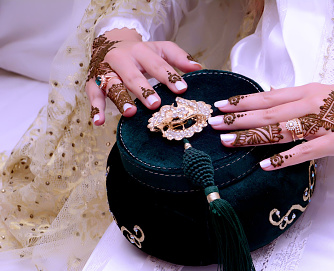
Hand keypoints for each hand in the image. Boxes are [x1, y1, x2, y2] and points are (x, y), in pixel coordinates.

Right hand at [86, 28, 201, 125]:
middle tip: (155, 104)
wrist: (109, 43)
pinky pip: (93, 95)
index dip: (169, 76)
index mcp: (140, 51)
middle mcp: (121, 59)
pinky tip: (99, 122)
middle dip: (144, 89)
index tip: (182, 89)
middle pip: (132, 74)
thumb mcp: (160, 50)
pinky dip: (95, 109)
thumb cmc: (141, 53)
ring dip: (120, 99)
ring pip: (112, 84)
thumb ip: (178, 57)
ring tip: (131, 112)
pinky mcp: (93, 82)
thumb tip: (198, 68)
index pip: (156, 63)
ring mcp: (105, 70)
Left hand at [208, 83, 333, 169]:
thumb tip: (278, 102)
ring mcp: (321, 123)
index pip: (268, 96)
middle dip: (237, 119)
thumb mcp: (329, 94)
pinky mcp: (333, 143)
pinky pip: (304, 151)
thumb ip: (303, 99)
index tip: (221, 105)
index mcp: (309, 91)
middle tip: (213, 124)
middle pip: (266, 113)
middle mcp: (310, 104)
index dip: (243, 101)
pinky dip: (283, 158)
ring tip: (228, 142)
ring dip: (251, 136)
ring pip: (279, 130)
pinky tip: (265, 164)